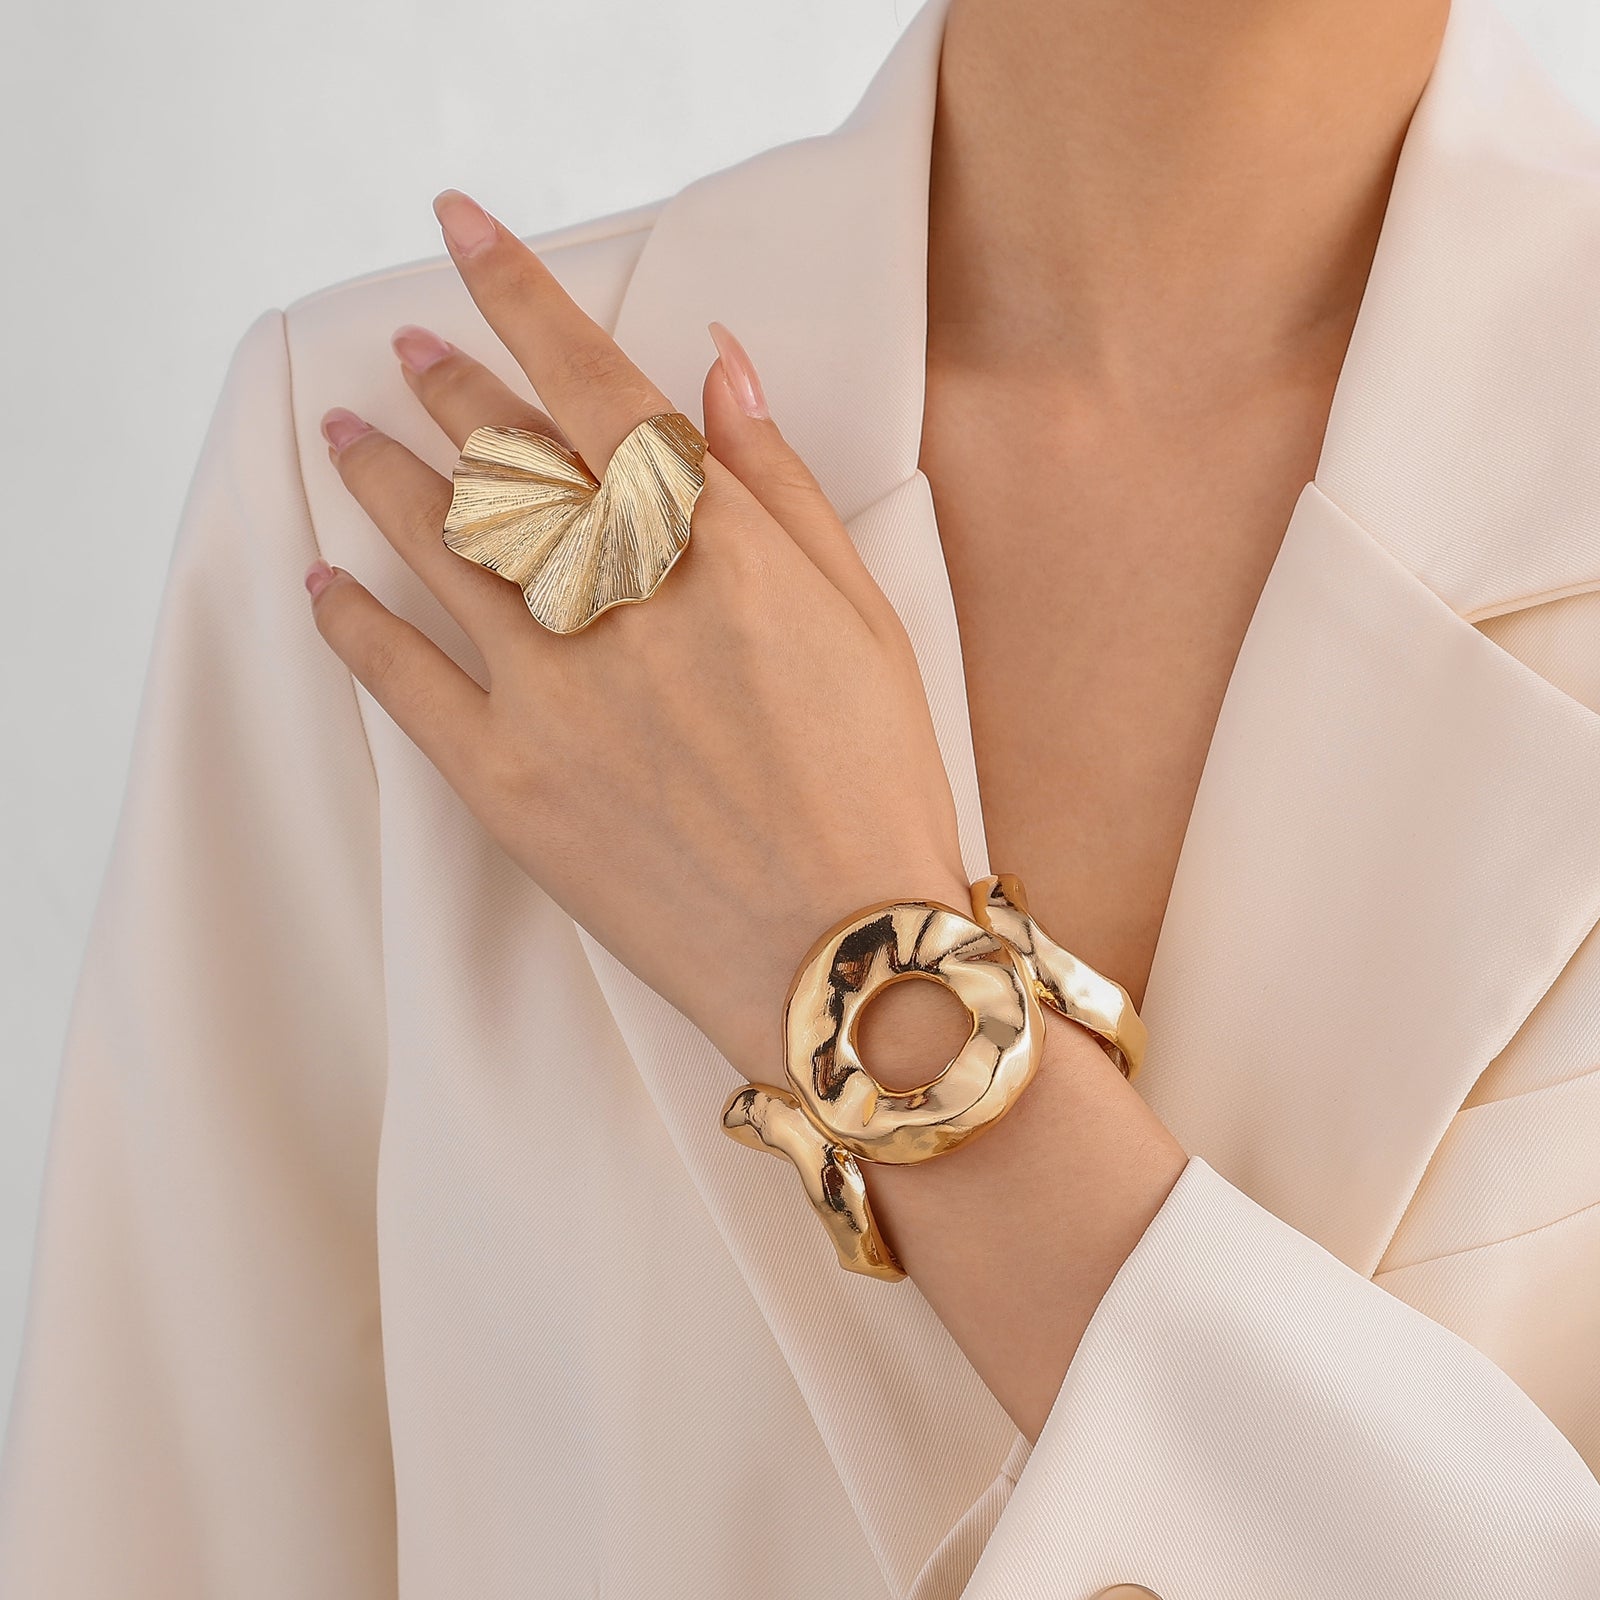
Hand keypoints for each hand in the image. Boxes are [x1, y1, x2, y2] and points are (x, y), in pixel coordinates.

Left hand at [306, 188, 971, 1082]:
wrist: (844, 957)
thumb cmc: (875, 786)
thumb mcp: (865, 618)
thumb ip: (782, 486)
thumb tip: (717, 366)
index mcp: (716, 545)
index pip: (593, 382)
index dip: (520, 292)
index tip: (463, 229)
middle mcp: (620, 594)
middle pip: (503, 451)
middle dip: (447, 383)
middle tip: (409, 347)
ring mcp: (549, 687)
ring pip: (435, 542)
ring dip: (381, 473)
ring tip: (346, 430)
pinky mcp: (502, 779)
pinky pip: (398, 677)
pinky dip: (349, 619)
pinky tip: (320, 579)